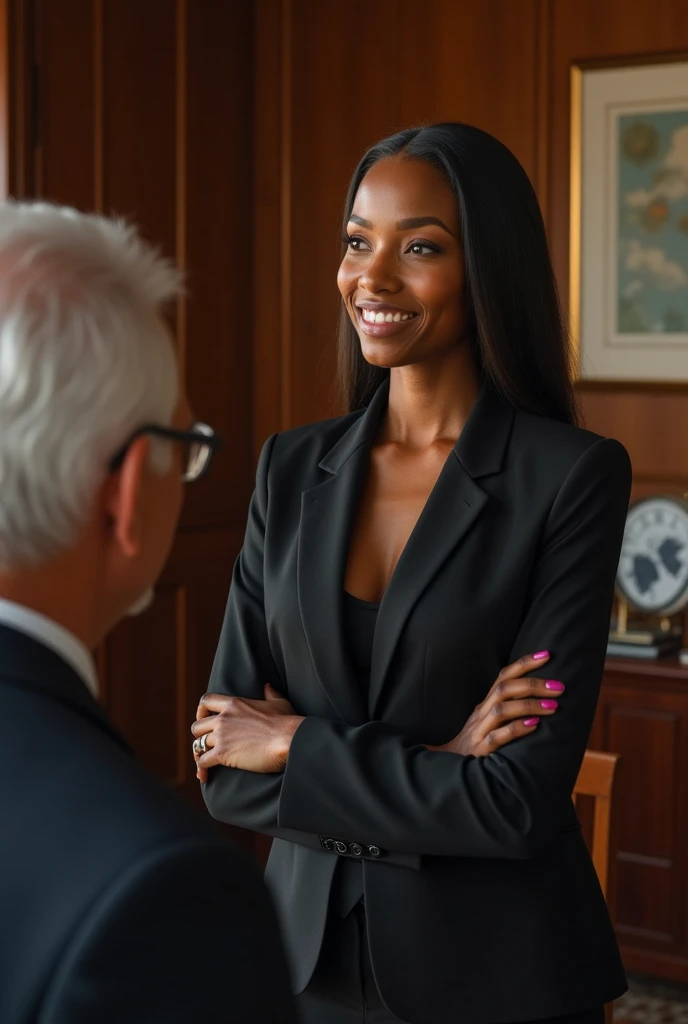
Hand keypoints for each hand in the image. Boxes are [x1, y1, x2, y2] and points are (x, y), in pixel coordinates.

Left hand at [191, 684, 304, 780]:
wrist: (289, 739)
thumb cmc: (287, 722)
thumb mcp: (279, 703)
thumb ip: (270, 693)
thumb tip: (268, 686)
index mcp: (234, 703)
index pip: (206, 701)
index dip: (201, 711)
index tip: (204, 719)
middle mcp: (224, 717)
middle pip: (197, 725)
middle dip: (199, 736)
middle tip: (206, 745)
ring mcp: (222, 735)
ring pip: (197, 744)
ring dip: (199, 754)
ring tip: (203, 762)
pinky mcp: (223, 753)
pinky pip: (202, 761)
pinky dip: (201, 769)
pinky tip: (205, 776)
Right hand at [428, 652, 563, 757]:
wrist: (450, 766)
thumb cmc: (477, 741)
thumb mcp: (489, 720)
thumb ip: (508, 707)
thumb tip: (540, 695)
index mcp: (486, 703)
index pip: (503, 676)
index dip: (524, 663)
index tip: (547, 654)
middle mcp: (482, 712)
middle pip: (504, 689)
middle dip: (533, 685)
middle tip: (559, 686)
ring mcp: (480, 730)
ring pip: (501, 710)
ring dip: (528, 705)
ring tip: (553, 705)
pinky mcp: (481, 750)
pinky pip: (497, 736)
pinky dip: (516, 729)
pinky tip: (534, 725)